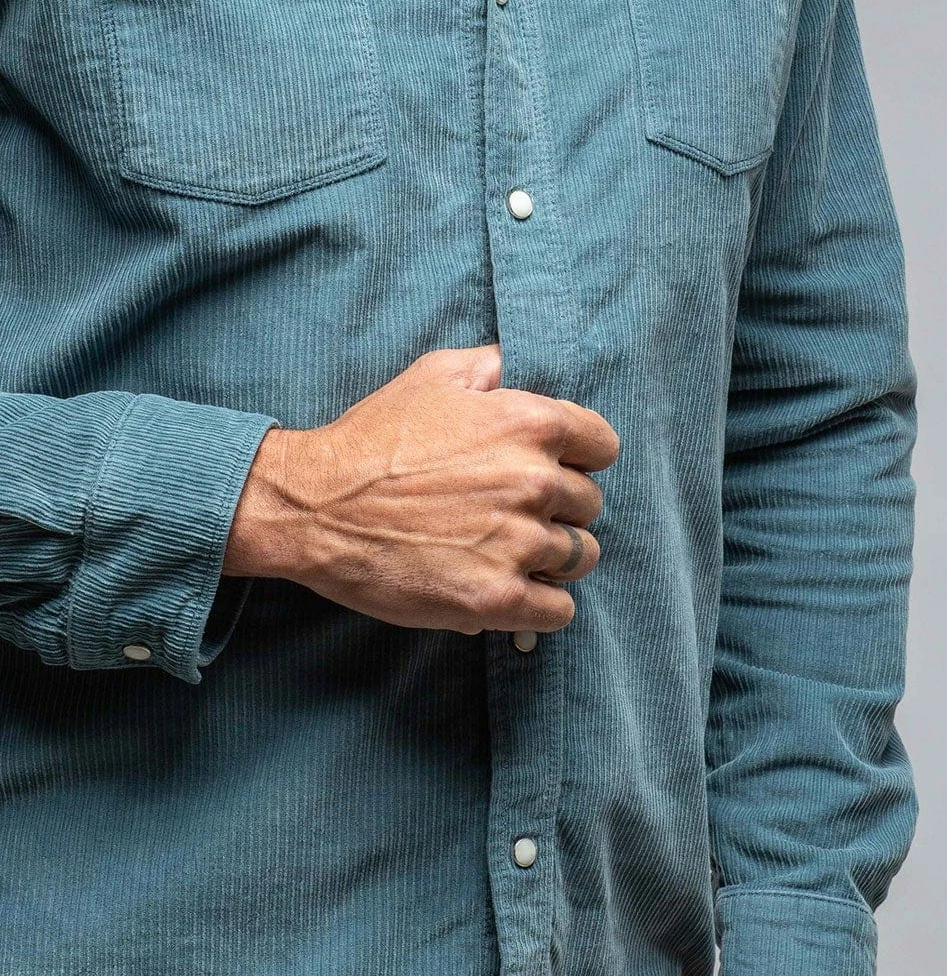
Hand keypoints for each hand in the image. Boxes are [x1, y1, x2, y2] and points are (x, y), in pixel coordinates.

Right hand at [223, 344, 619, 634]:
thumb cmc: (372, 438)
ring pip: (581, 556)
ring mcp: (517, 543)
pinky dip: (543, 604)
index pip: (602, 446)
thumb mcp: (435, 375)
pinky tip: (514, 590)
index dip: (580, 458)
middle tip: (515, 512)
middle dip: (560, 508)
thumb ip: (493, 366)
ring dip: (554, 557)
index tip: (554, 469)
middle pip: (589, 504)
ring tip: (513, 552)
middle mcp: (533, 482)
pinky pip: (559, 610)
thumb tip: (522, 368)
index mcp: (528, 424)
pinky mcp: (496, 598)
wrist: (315, 507)